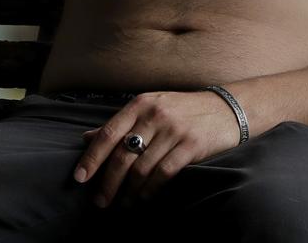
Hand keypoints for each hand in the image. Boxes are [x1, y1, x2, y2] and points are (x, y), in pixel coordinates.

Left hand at [72, 89, 240, 207]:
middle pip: (122, 155)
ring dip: (129, 191)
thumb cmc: (183, 110)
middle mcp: (154, 114)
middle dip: (108, 182)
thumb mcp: (150, 107)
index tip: (80, 178)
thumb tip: (87, 137)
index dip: (92, 157)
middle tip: (100, 201)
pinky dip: (151, 189)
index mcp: (140, 104)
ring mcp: (173, 130)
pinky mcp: (191, 145)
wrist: (227, 108)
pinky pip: (163, 173)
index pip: (108, 133)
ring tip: (123, 204)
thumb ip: (121, 123)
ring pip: (142, 168)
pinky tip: (144, 197)